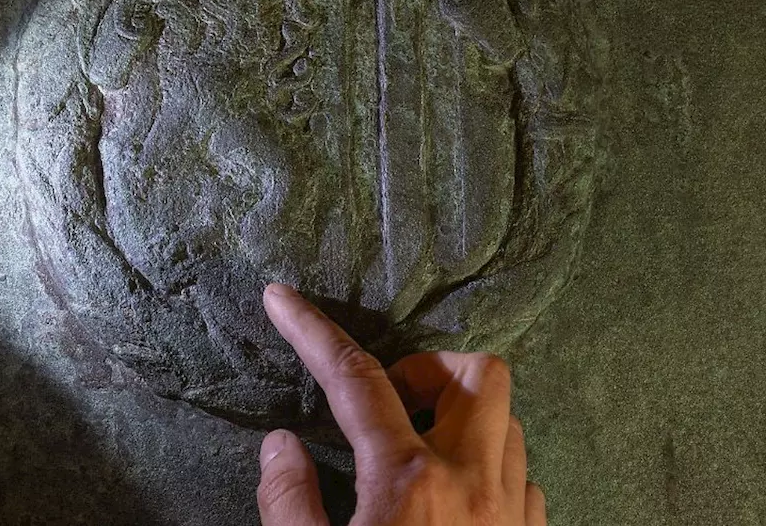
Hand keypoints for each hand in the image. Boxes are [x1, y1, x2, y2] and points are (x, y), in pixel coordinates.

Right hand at [256, 284, 544, 525]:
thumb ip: (289, 501)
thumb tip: (281, 446)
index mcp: (407, 481)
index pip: (354, 379)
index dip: (311, 331)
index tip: (282, 299)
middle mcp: (472, 482)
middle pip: (477, 373)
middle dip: (429, 371)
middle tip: (392, 406)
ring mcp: (512, 511)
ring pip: (508, 423)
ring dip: (462, 423)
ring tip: (420, 454)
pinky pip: (523, 478)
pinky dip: (490, 472)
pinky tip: (456, 501)